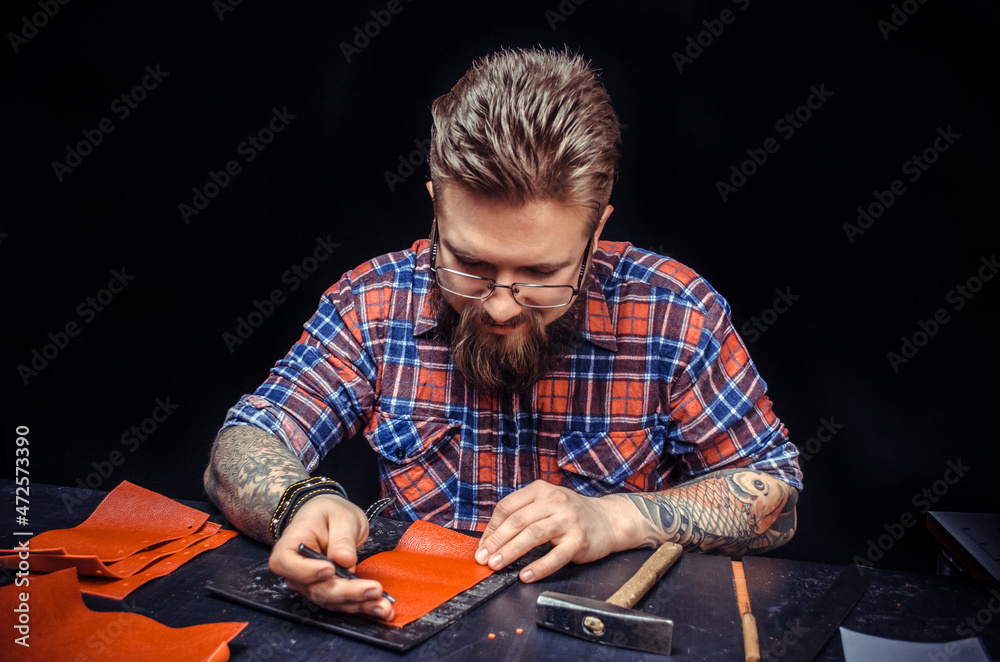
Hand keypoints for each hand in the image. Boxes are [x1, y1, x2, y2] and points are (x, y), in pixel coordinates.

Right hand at [268, 494, 394, 619]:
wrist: (332, 519)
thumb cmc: (330, 513)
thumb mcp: (340, 517)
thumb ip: (342, 538)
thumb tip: (345, 560)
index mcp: (290, 545)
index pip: (287, 564)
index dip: (306, 571)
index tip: (330, 569)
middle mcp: (296, 571)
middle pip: (316, 589)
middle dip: (347, 592)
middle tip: (374, 590)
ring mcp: (311, 585)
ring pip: (332, 601)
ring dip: (359, 605)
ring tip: (384, 605)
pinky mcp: (328, 592)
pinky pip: (343, 603)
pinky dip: (363, 606)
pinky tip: (381, 608)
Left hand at [475, 480, 634, 582]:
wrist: (609, 520)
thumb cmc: (572, 514)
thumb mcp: (547, 504)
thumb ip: (523, 514)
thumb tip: (492, 538)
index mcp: (541, 490)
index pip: (507, 507)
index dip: (491, 528)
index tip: (482, 545)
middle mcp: (554, 501)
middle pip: (517, 521)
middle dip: (496, 541)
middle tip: (483, 558)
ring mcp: (568, 520)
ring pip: (533, 534)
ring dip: (511, 551)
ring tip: (497, 565)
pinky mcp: (579, 540)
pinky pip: (556, 556)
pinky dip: (538, 567)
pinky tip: (525, 575)